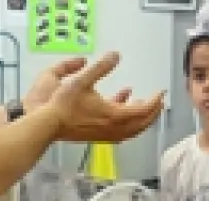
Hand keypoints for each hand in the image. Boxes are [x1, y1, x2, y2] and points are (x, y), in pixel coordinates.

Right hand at [42, 53, 165, 142]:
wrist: (47, 125)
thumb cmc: (63, 104)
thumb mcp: (82, 80)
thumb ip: (100, 67)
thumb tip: (115, 55)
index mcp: (114, 116)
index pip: (143, 110)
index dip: (155, 101)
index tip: (161, 92)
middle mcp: (114, 128)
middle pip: (142, 123)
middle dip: (154, 112)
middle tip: (159, 101)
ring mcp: (107, 135)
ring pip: (133, 129)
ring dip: (142, 119)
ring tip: (143, 104)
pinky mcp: (99, 136)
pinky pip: (121, 131)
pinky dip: (127, 120)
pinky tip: (120, 104)